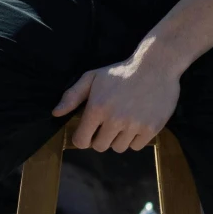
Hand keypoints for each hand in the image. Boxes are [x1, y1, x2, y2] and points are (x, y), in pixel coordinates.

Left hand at [55, 55, 180, 152]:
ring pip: (118, 148)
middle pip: (100, 147)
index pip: (81, 141)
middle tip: (108, 124)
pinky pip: (136, 146)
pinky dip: (135, 139)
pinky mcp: (151, 129)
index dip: (83, 138)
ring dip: (118, 139)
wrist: (156, 65)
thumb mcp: (93, 77)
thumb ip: (73, 96)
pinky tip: (136, 123)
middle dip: (101, 138)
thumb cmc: (121, 72)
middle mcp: (114, 119)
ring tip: (124, 122)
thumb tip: (56, 113)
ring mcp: (134, 125)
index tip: (88, 132)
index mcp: (97, 108)